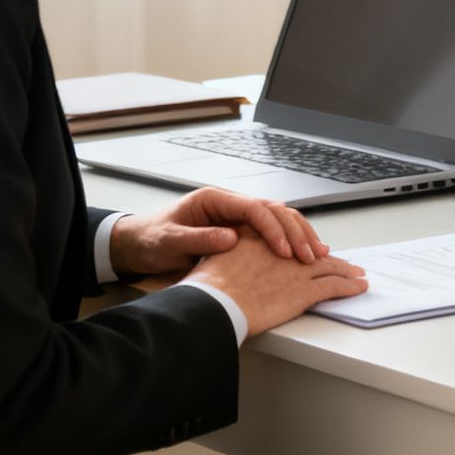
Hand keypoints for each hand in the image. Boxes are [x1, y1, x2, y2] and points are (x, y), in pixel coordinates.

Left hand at [111, 186, 330, 277]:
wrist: (137, 245)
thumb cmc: (150, 239)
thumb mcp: (169, 241)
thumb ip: (198, 239)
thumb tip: (231, 238)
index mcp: (214, 200)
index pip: (254, 208)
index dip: (273, 229)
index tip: (284, 252)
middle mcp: (229, 204)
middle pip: (273, 211)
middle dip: (295, 231)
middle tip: (311, 255)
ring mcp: (235, 217)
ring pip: (278, 219)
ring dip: (299, 235)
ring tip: (317, 253)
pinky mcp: (238, 231)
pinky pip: (271, 232)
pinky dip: (289, 242)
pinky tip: (302, 254)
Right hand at [184, 231, 367, 337]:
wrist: (213, 303)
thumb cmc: (206, 289)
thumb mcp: (213, 261)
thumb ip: (227, 257)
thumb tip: (227, 265)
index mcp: (258, 239)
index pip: (287, 236)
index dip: (301, 242)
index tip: (308, 247)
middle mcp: (281, 250)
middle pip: (312, 250)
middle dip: (327, 257)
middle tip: (341, 261)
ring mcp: (296, 270)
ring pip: (330, 267)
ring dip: (346, 271)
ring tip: (358, 274)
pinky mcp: (304, 290)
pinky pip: (334, 287)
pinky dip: (350, 287)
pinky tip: (359, 287)